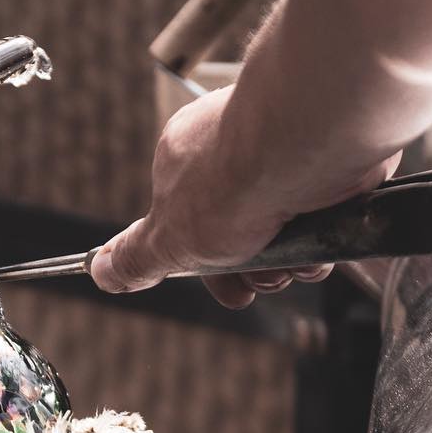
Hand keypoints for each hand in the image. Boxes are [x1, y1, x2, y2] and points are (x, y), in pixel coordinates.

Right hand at [89, 85, 398, 308]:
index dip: (209, 267)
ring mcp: (286, 154)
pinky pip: (324, 214)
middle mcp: (236, 151)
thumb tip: (102, 272)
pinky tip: (321, 241)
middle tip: (265, 279)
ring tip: (295, 257)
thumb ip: (138, 258)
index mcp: (184, 160)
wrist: (309, 143)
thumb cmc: (236, 179)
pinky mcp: (329, 158)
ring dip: (294, 260)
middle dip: (258, 269)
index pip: (191, 225)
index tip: (226, 289)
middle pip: (246, 233)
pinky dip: (325, 238)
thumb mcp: (172, 239)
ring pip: (289, 229)